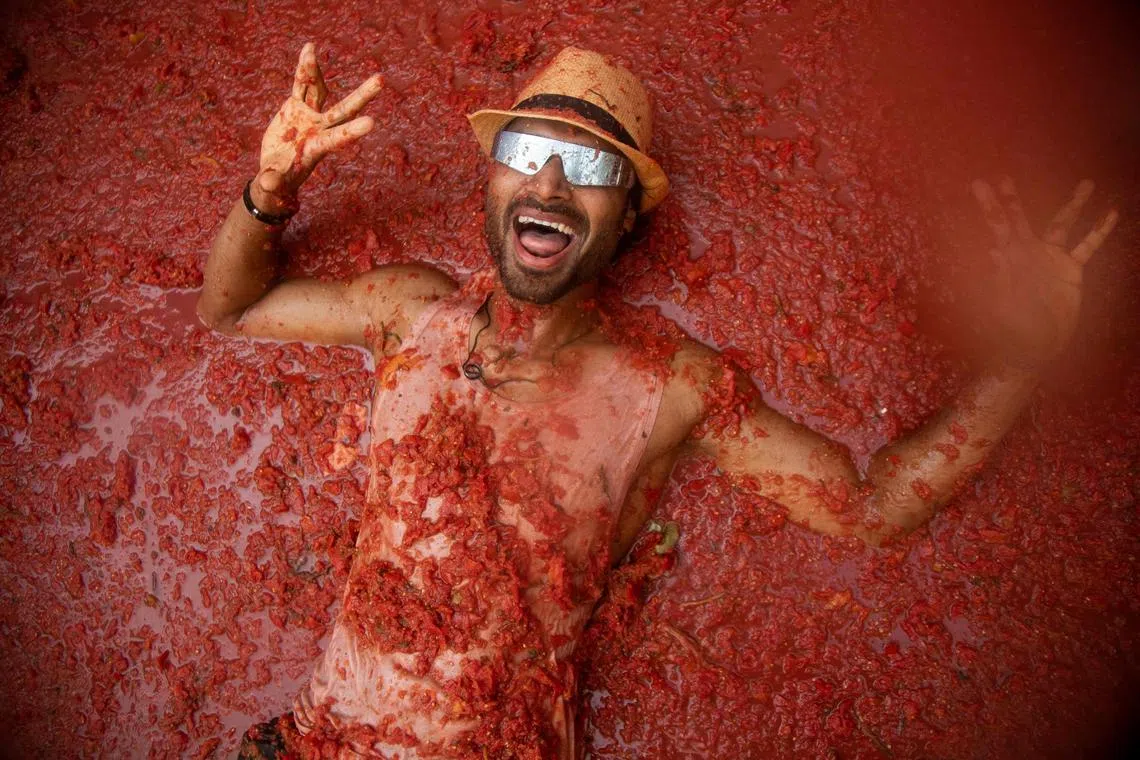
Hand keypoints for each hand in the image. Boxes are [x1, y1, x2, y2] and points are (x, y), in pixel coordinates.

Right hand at [252, 42, 382, 213]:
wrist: (276, 170)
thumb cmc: (276, 184)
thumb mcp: (273, 185)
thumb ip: (272, 183)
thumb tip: (267, 183)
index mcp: (317, 149)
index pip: (337, 138)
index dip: (352, 131)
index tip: (372, 122)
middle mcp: (320, 129)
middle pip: (345, 110)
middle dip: (362, 95)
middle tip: (381, 79)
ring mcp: (310, 116)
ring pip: (318, 90)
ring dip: (314, 71)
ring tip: (310, 49)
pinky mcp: (297, 107)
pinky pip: (301, 84)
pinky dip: (304, 69)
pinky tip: (309, 48)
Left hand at [971, 177, 1117, 365]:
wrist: (1035, 349)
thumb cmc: (1012, 331)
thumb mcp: (1004, 306)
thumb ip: (1001, 278)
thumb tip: (995, 250)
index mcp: (1009, 260)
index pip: (998, 227)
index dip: (991, 206)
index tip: (980, 183)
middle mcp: (1028, 254)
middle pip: (1019, 219)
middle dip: (1012, 198)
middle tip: (1003, 176)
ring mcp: (1051, 260)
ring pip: (1063, 224)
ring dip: (1074, 205)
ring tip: (1087, 183)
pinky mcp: (1071, 271)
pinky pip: (1087, 247)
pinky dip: (1099, 231)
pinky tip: (1111, 213)